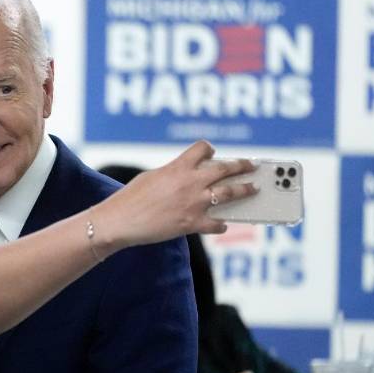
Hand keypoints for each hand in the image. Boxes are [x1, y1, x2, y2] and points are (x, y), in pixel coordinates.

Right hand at [97, 141, 256, 249]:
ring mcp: (193, 203)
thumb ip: (172, 175)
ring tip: (253, 188)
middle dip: (242, 166)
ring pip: (229, 193)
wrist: (120, 221)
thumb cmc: (130, 199)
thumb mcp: (152, 177)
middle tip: (252, 165)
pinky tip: (224, 224)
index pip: (202, 149)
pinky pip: (216, 223)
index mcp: (178, 167)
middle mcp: (190, 183)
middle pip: (225, 169)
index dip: (209, 149)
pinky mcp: (191, 223)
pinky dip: (221, 224)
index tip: (213, 152)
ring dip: (244, 190)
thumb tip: (185, 179)